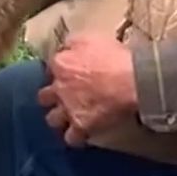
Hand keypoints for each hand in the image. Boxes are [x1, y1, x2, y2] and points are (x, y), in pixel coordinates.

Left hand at [37, 32, 139, 147]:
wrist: (132, 80)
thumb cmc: (115, 56)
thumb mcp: (90, 37)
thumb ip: (73, 43)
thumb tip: (65, 47)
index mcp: (61, 64)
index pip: (51, 68)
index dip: (60, 71)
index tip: (68, 73)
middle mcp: (59, 88)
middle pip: (44, 96)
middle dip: (51, 97)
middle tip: (63, 97)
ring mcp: (68, 109)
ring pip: (52, 119)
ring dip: (59, 118)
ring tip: (69, 118)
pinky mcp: (80, 126)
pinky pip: (71, 138)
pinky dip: (75, 137)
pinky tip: (82, 134)